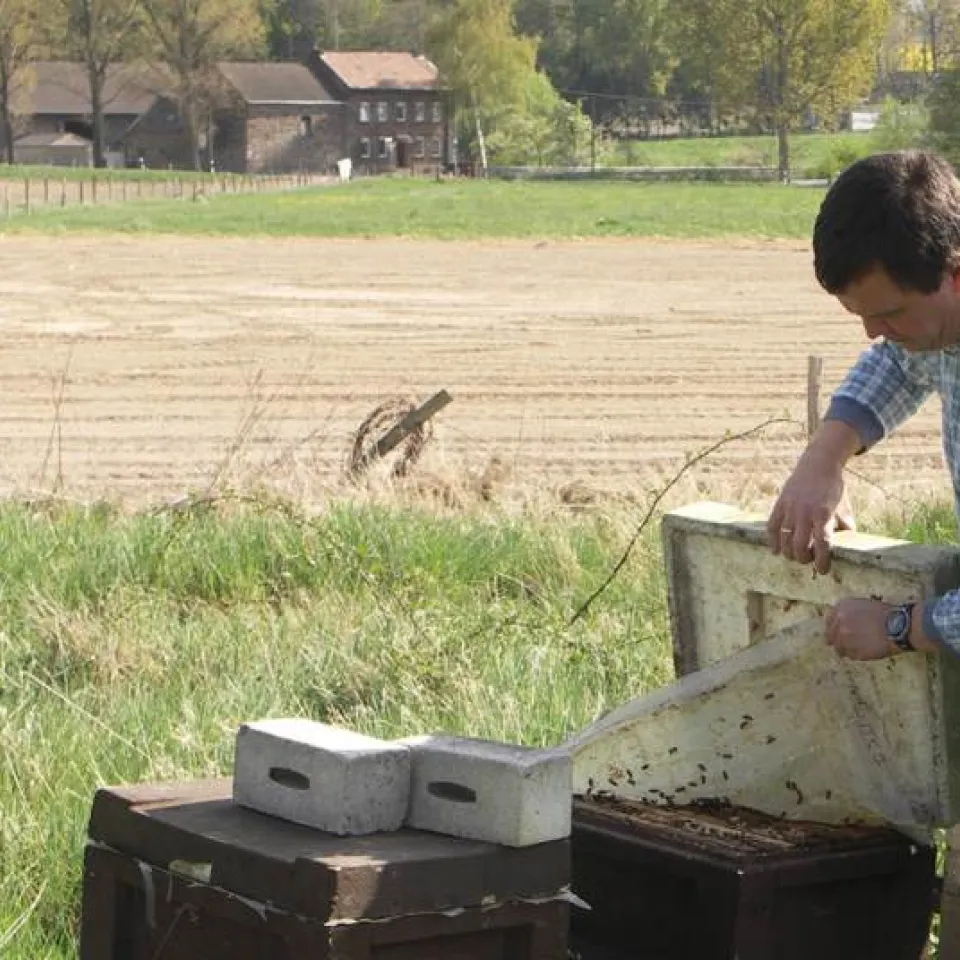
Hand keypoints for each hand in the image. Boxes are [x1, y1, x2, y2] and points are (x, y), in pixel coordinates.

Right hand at [768, 459, 853, 573]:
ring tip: (794, 556)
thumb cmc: (834, 489)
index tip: (822, 571)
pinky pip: (772, 527)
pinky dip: (772, 541)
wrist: (818, 464)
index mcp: (824, 514)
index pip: (822, 544)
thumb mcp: (844, 508)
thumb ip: (844, 528)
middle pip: (800, 545)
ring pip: (784, 539)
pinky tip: (775, 550)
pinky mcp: (780, 504)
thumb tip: (844, 548)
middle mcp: (806, 513)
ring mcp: (791, 508)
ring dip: (789, 553)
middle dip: (803, 559)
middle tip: (807, 561)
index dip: (822, 561)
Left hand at [826, 598, 895, 659]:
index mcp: (841, 609)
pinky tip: (866, 651)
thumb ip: (847, 611)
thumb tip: (840, 620)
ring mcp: (846, 640)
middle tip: (848, 642)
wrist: (899, 625)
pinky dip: (856, 655)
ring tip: (858, 648)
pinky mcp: (855, 653)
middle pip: (830, 637)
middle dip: (838, 639)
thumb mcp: (862, 604)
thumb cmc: (885, 612)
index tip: (838, 631)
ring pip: (839, 649)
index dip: (834, 627)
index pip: (828, 622)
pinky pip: (851, 656)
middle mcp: (839, 624)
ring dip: (846, 649)